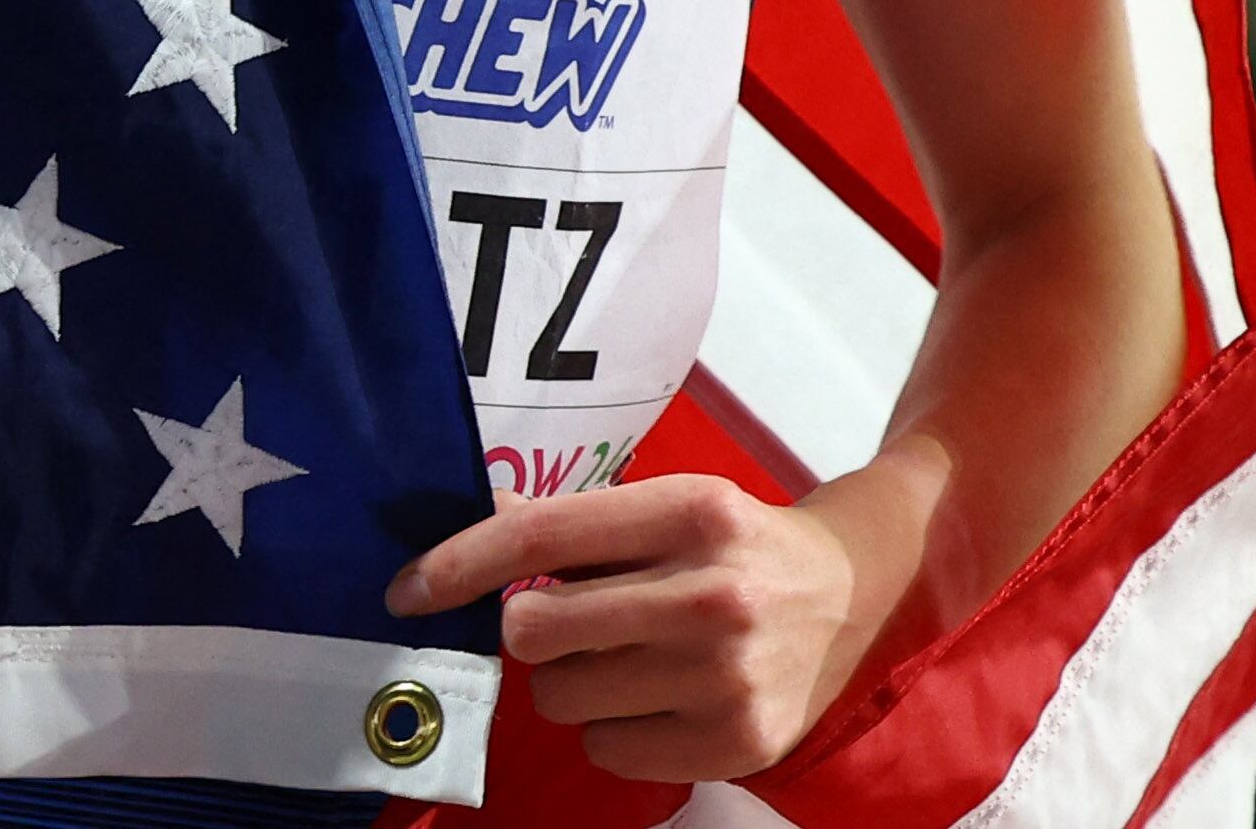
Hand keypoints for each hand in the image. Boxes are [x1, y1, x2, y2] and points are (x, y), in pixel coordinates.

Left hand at [389, 460, 935, 781]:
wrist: (849, 593)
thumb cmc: (733, 544)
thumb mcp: (669, 504)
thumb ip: (575, 522)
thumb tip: (469, 533)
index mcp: (687, 511)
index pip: (541, 535)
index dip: (460, 563)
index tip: (406, 588)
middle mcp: (708, 593)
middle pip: (535, 631)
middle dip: (530, 630)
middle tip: (563, 621)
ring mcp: (726, 677)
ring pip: (564, 699)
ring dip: (572, 681)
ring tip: (623, 657)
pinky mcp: (737, 743)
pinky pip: (608, 751)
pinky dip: (613, 728)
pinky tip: (656, 696)